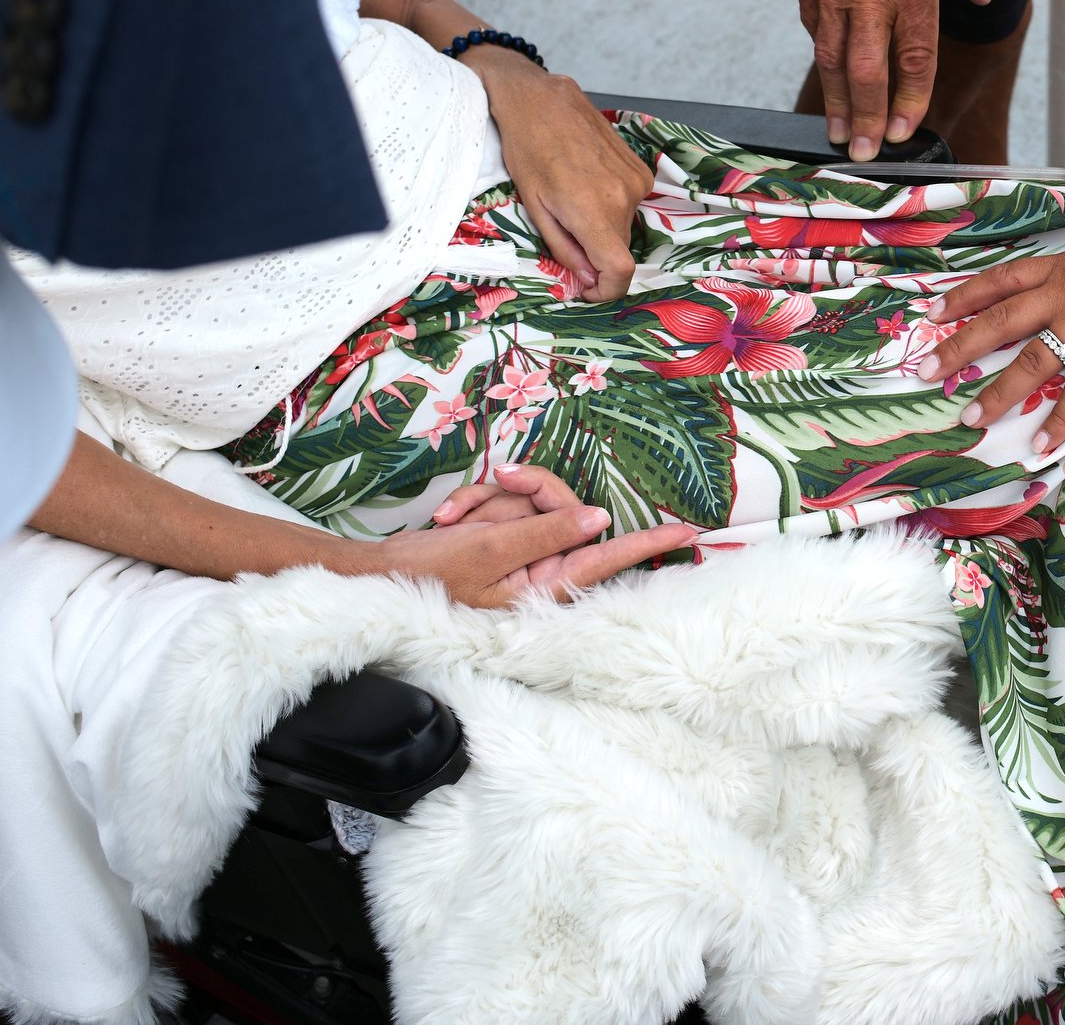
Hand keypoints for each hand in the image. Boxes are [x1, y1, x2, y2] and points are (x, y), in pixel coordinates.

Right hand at [366, 474, 695, 607]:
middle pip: (565, 508)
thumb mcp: (489, 551)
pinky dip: (475, 502)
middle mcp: (540, 563)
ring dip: (489, 499)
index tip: (687, 533)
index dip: (648, 544)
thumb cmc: (429, 574)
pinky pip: (503, 499)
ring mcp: (521, 545)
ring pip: (531, 497)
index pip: (607, 558)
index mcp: (544, 582)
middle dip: (529, 492)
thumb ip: (545, 533)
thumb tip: (598, 519)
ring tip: (454, 521)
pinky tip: (448, 519)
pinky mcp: (501, 529)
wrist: (376, 571)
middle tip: (499, 482)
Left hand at [470, 52, 655, 301]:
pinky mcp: (640, 169)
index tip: (588, 291)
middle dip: (596, 255)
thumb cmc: (525, 148)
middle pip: (619, 249)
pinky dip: (610, 205)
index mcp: (594, 211)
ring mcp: (636, 181)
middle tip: (565, 235)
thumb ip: (565, 249)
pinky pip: (629, 204)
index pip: (620, 271)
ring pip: (624, 226)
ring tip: (571, 200)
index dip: (607, 291)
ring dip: (601, 226)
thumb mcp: (534, 206)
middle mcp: (624, 198)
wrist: (538, 97)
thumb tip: (587, 280)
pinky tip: (586, 182)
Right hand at [786, 0, 991, 159]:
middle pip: (867, 71)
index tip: (908, 131)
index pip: (914, 57)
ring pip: (831, 56)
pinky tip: (827, 71)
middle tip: (865, 152)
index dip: (911, 101)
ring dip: (837, 99)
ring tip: (839, 131)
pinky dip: (820, 51)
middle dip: (868, 118)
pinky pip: (813, 22)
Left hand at [916, 203, 1064, 452]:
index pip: (1003, 279)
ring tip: (970, 417)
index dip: (966, 295)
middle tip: (926, 370)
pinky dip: (1061, 419)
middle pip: (999, 319)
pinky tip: (1043, 443)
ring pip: (1030, 358)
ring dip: (998, 392)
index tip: (934, 310)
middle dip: (959, 346)